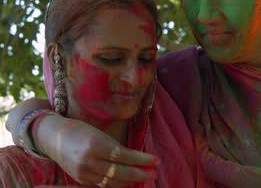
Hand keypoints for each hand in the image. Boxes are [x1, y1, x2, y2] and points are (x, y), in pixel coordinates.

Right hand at [36, 116, 159, 186]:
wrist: (52, 137)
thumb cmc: (80, 130)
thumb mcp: (99, 134)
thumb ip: (115, 147)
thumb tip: (136, 158)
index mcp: (96, 145)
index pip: (125, 156)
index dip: (142, 160)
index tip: (156, 160)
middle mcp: (89, 160)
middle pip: (120, 172)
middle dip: (140, 174)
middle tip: (154, 173)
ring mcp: (83, 172)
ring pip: (113, 181)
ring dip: (131, 181)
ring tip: (145, 177)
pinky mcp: (80, 179)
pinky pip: (103, 185)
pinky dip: (117, 184)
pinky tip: (128, 181)